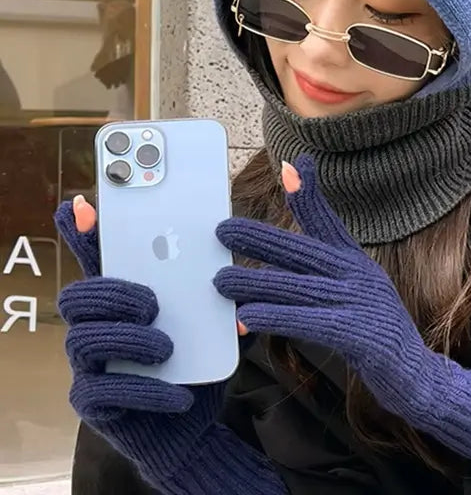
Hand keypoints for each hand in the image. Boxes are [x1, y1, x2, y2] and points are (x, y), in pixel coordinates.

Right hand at [55, 198, 230, 487]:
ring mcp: (91, 366)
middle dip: (112, 292)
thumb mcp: (214, 320)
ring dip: (127, 339)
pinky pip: (105, 392)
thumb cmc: (198, 360)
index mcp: (125, 297)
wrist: (197, 424)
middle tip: (153, 301)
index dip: (85, 234)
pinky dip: (146, 392)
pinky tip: (179, 396)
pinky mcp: (96, 405)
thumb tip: (233, 264)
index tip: (84, 205)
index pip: (99, 260)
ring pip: (83, 340)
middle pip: (78, 296)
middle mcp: (98, 326)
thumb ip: (219, 293)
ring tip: (166, 346)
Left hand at [213, 155, 461, 426]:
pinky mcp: (359, 335)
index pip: (329, 223)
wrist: (415, 376)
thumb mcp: (354, 293)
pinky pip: (310, 322)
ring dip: (256, 281)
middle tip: (223, 229)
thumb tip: (276, 267)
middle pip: (304, 251)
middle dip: (261, 237)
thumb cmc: (373, 332)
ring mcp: (361, 303)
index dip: (309, 195)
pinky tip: (250, 318)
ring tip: (221, 279)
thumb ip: (320, 275)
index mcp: (356, 263)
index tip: (290, 165)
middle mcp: (360, 276)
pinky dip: (277, 317)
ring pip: (299, 287)